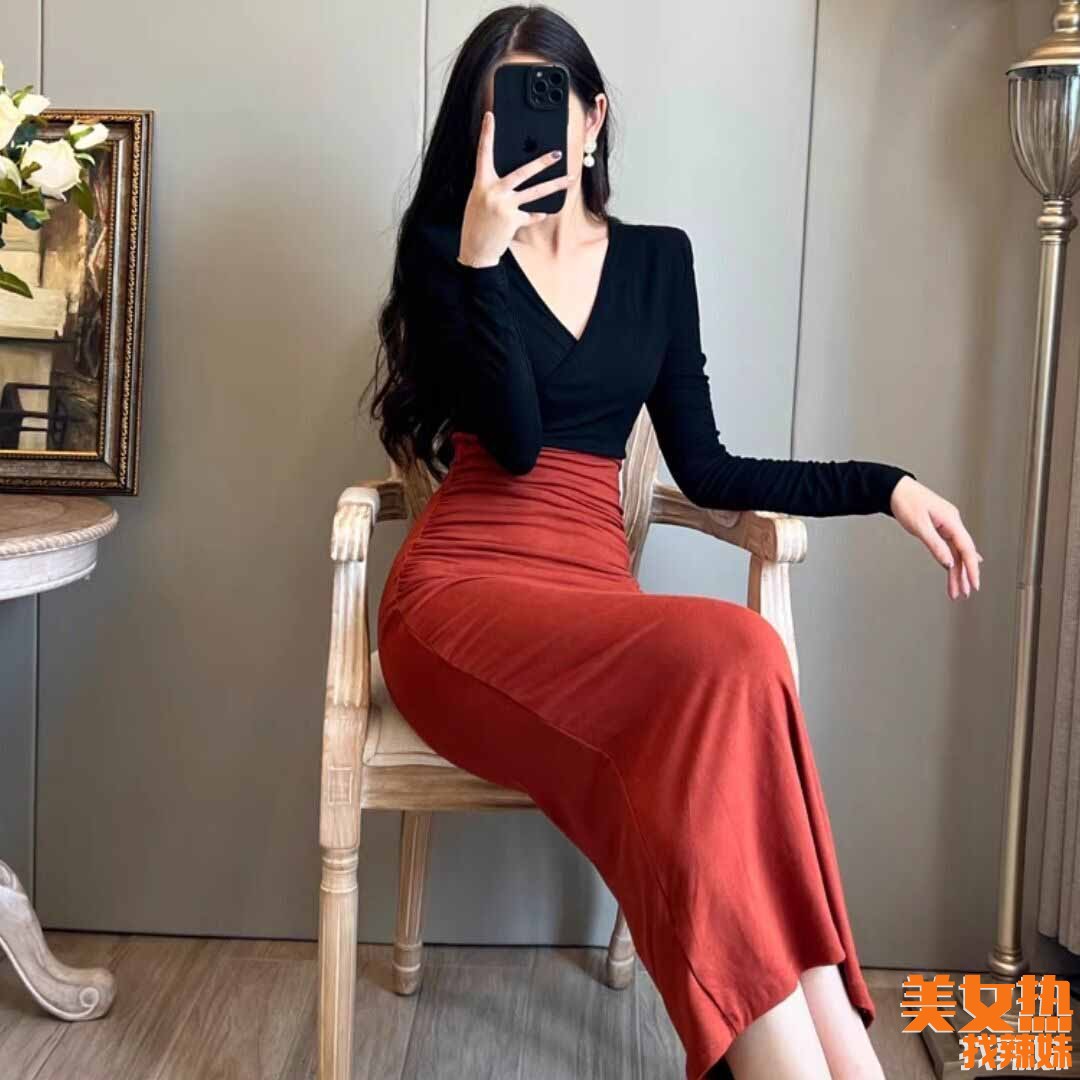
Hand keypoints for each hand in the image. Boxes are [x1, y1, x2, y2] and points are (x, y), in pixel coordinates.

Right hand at [457, 110, 571, 267]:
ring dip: (555, 185)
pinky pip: (531, 214)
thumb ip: (494, 186)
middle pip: (522, 172)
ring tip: (570, 178)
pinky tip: (542, 213)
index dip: (486, 134)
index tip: (490, 117)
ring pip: (535, 192)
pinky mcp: (513, 220)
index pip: (483, 153)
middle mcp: (493, 192)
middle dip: (542, 162)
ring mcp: (505, 206)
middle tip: (557, 153)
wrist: (475, 250)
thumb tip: (515, 178)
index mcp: (481, 183)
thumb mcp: (479, 199)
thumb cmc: (476, 223)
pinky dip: (537, 214)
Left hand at [889, 475, 981, 599]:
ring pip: (955, 552)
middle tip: (964, 593)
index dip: (971, 568)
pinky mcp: (939, 528)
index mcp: (951, 520)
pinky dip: (952, 560)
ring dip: (956, 571)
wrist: (895, 489)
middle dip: (964, 575)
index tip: (973, 583)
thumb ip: (935, 545)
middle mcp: (952, 523)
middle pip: (962, 553)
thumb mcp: (919, 526)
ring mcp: (947, 525)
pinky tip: (957, 569)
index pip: (966, 549)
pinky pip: (950, 547)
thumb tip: (948, 562)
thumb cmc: (906, 501)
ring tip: (956, 590)